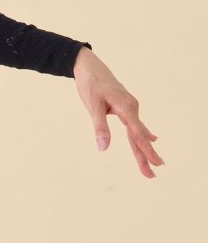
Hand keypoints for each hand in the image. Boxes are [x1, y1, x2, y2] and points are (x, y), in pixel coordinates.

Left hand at [72, 46, 163, 177]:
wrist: (89, 67)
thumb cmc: (91, 85)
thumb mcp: (92, 106)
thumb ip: (99, 127)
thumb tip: (103, 148)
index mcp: (126, 108)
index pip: (137, 135)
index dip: (145, 151)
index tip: (154, 164)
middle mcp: (132, 108)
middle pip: (139, 137)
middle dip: (145, 156)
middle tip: (152, 175)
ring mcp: (130, 107)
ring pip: (137, 132)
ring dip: (143, 148)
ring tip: (152, 164)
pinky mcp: (125, 107)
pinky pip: (135, 125)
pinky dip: (142, 135)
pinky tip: (151, 139)